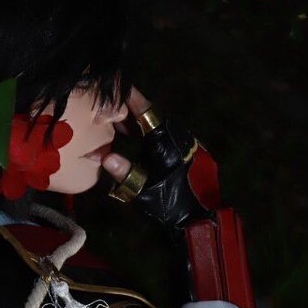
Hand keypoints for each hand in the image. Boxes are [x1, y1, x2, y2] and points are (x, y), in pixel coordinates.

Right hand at [102, 88, 214, 232]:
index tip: (117, 86)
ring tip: (120, 122)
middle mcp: (180, 138)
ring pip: (161, 126)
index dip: (131, 98)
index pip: (146, 112)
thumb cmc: (171, 205)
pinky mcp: (191, 154)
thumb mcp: (143, 191)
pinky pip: (167, 136)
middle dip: (133, 109)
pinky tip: (138, 140)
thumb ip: (125, 173)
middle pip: (154, 116)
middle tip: (112, 106)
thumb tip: (105, 156)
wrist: (202, 221)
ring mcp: (188, 145)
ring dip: (142, 123)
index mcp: (167, 142)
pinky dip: (151, 133)